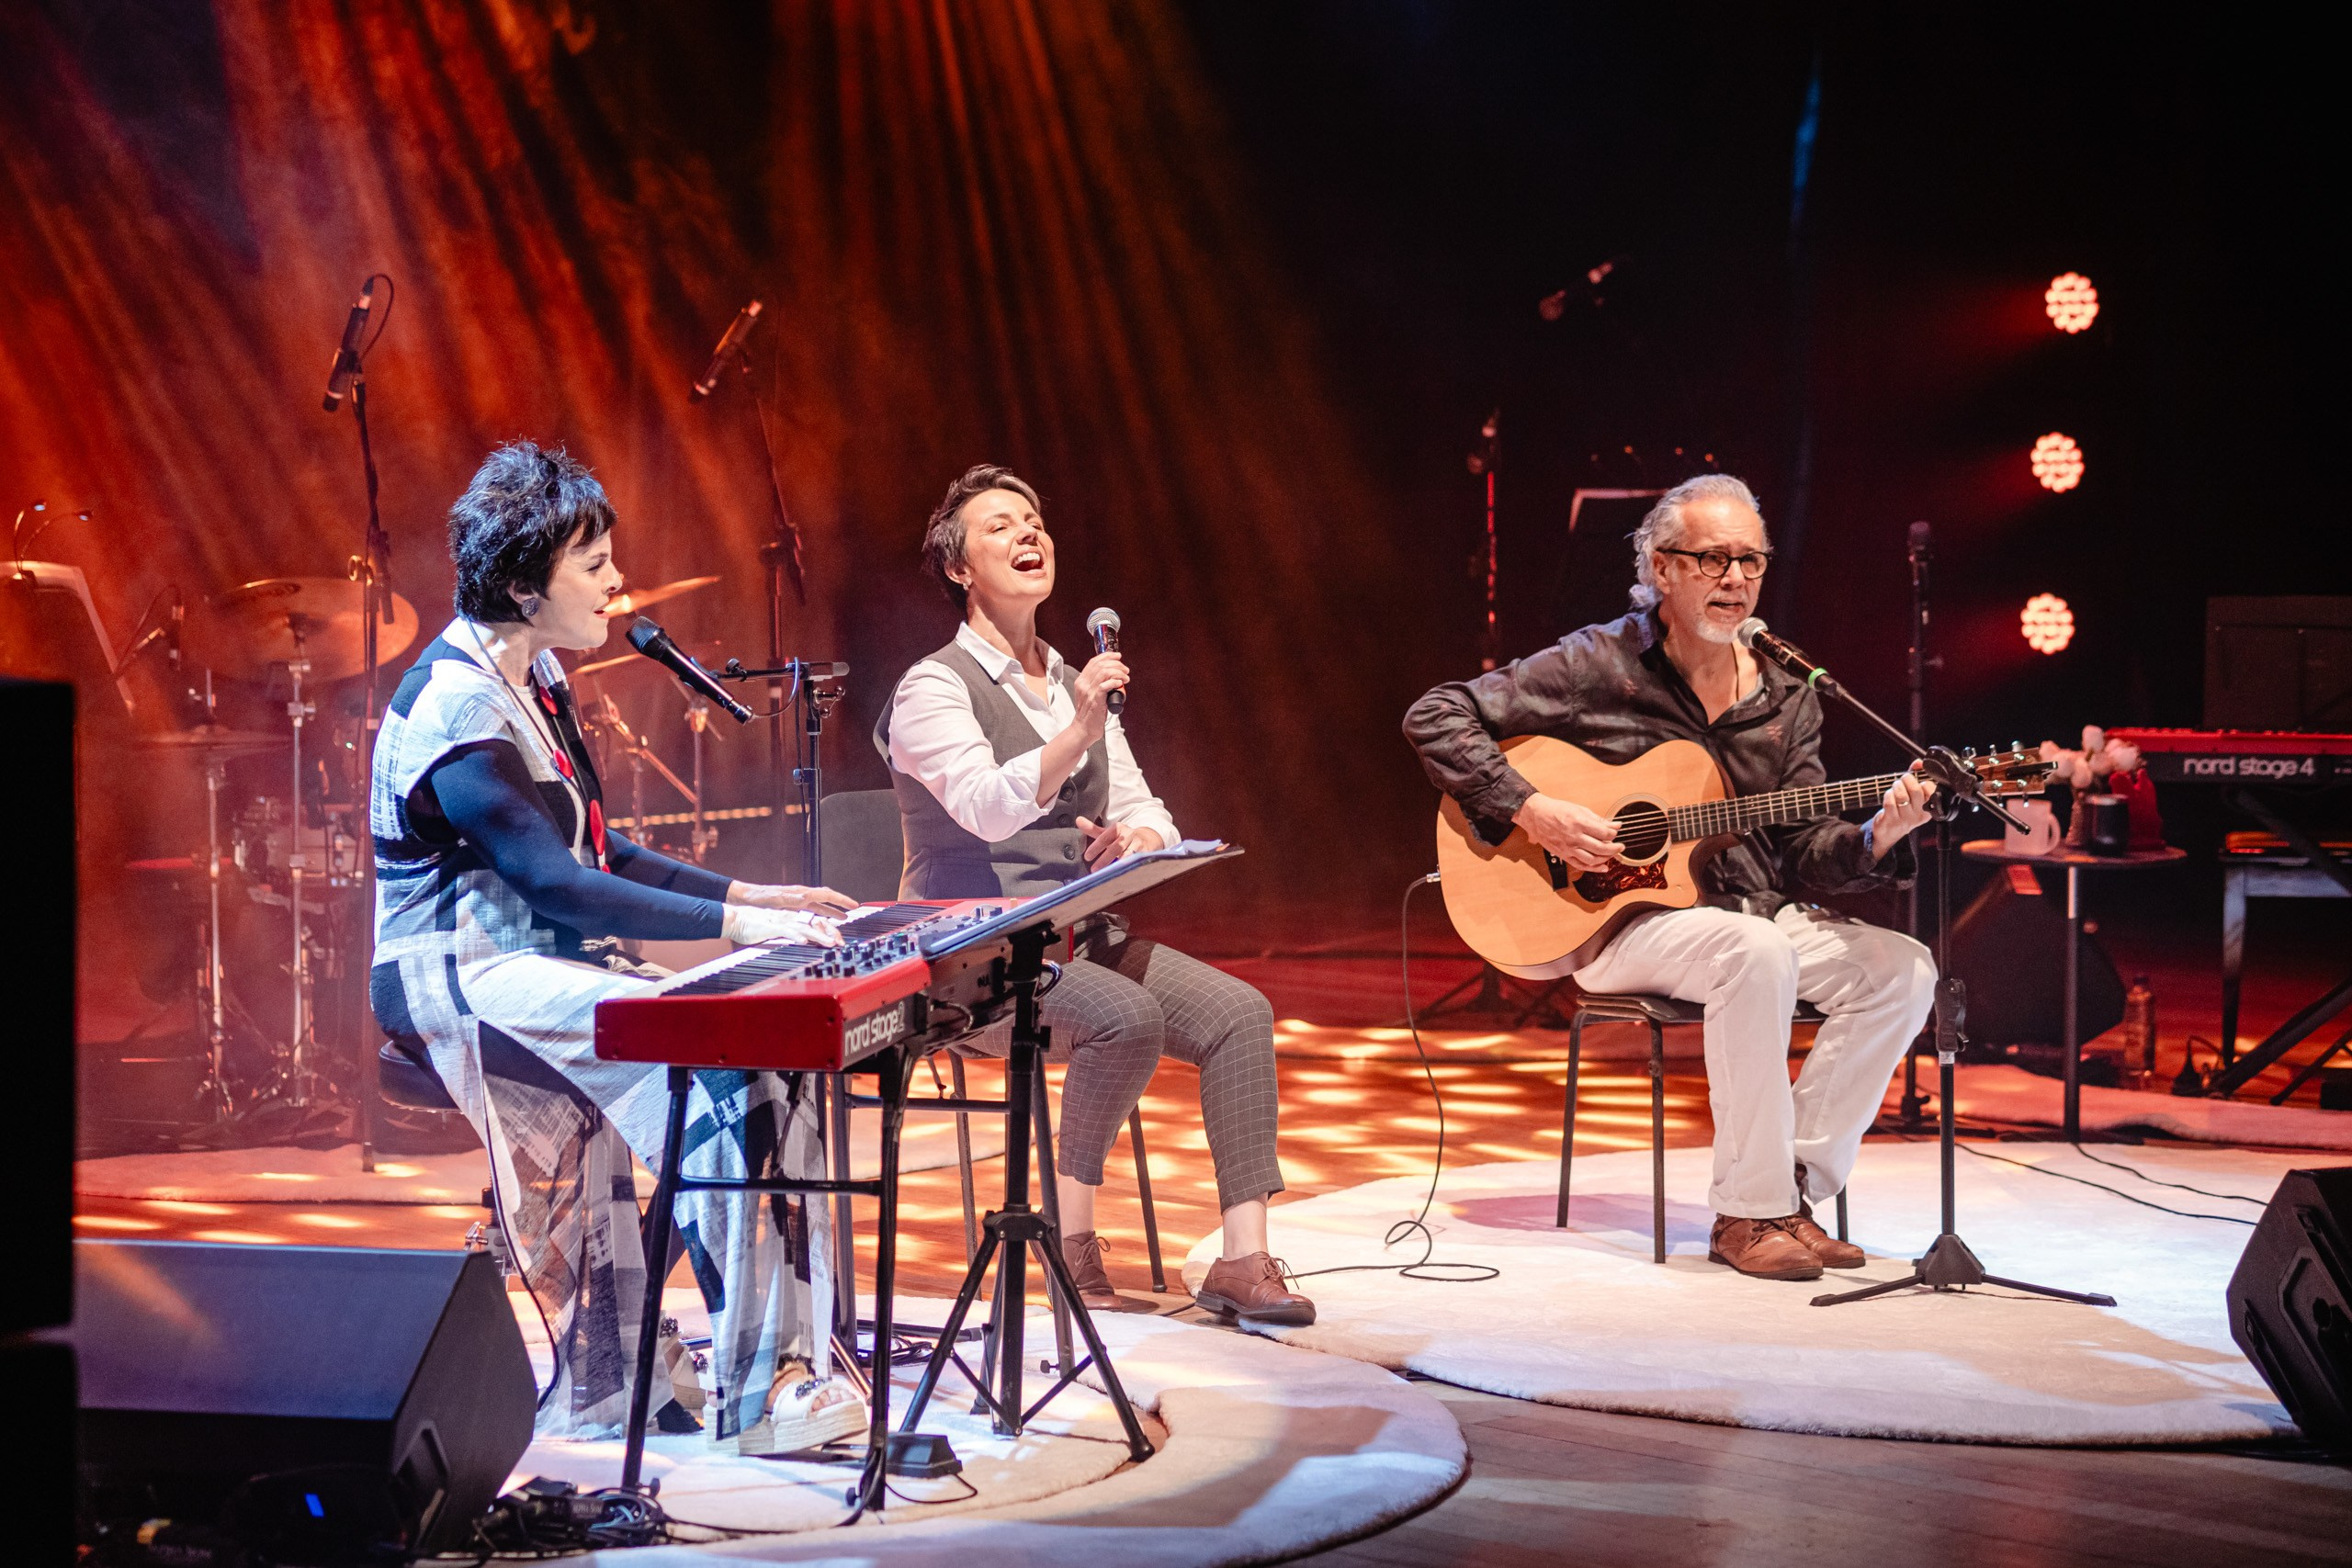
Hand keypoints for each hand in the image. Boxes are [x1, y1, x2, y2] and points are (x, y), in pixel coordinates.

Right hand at [721, 904, 842, 946]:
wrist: (736, 919)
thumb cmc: (755, 926)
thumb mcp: (777, 930)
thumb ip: (790, 933)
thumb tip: (804, 941)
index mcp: (793, 917)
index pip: (815, 921)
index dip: (829, 930)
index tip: (839, 941)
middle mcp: (790, 917)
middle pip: (814, 923)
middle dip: (830, 933)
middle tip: (841, 943)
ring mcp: (781, 921)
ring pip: (804, 927)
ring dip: (818, 936)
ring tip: (830, 943)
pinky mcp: (771, 926)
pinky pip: (786, 931)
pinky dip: (796, 936)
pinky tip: (804, 941)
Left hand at [726, 881, 858, 916]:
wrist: (745, 896)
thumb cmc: (758, 898)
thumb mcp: (775, 899)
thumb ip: (791, 898)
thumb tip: (808, 895)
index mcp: (801, 893)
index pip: (826, 894)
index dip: (841, 900)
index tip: (854, 905)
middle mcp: (801, 895)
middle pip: (826, 899)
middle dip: (840, 905)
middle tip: (853, 911)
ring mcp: (796, 900)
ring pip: (819, 906)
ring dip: (831, 912)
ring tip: (842, 919)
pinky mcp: (791, 906)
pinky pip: (810, 911)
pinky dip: (819, 915)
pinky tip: (820, 921)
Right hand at [1069, 652, 1129, 743]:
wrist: (1084, 728)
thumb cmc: (1090, 712)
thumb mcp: (1089, 693)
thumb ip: (1096, 684)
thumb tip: (1112, 675)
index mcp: (1081, 681)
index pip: (1094, 662)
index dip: (1107, 656)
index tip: (1118, 656)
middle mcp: (1083, 684)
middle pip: (1101, 665)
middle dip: (1117, 664)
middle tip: (1125, 670)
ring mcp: (1089, 692)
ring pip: (1104, 672)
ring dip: (1118, 672)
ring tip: (1126, 677)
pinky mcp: (1095, 700)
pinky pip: (1105, 686)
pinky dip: (1114, 682)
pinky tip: (1120, 684)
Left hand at [1076, 816, 1163, 868]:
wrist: (1147, 839)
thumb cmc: (1122, 838)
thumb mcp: (1108, 832)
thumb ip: (1093, 829)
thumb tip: (1078, 820)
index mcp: (1118, 829)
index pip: (1105, 837)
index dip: (1096, 846)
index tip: (1087, 857)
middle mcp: (1128, 836)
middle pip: (1117, 847)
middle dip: (1105, 858)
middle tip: (1094, 869)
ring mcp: (1138, 845)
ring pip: (1129, 855)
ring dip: (1120, 863)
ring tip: (1111, 873)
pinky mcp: (1146, 854)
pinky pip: (1138, 861)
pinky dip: (1132, 867)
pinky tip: (1125, 875)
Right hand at [1513, 792, 1618, 873]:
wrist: (1536, 816)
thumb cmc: (1557, 810)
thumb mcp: (1580, 810)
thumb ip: (1599, 819)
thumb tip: (1616, 825)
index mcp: (1579, 822)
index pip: (1604, 833)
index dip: (1613, 834)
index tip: (1614, 833)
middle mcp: (1574, 837)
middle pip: (1600, 848)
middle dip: (1614, 849)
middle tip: (1620, 847)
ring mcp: (1568, 848)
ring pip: (1592, 859)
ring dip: (1606, 858)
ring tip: (1612, 854)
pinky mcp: (1564, 855)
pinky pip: (1580, 865)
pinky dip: (1594, 868)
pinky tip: (1603, 867)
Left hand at [1868, 765, 1935, 860]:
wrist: (1889, 831)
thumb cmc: (1903, 809)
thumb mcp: (1912, 794)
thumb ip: (1916, 776)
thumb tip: (1918, 762)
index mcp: (1929, 808)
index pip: (1932, 791)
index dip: (1924, 782)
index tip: (1919, 780)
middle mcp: (1919, 814)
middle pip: (1916, 791)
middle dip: (1907, 779)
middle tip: (1904, 779)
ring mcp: (1905, 819)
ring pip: (1901, 796)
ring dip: (1896, 786)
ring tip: (1896, 786)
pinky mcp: (1891, 820)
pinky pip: (1890, 802)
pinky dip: (1888, 795)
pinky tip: (1889, 795)